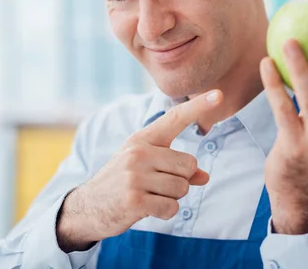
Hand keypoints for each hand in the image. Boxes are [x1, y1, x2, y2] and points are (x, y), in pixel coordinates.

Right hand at [56, 90, 222, 250]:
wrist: (88, 207)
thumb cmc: (123, 182)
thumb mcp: (146, 167)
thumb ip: (176, 168)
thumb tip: (204, 176)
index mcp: (142, 139)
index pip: (175, 118)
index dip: (198, 107)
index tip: (219, 94)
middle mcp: (138, 152)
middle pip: (189, 165)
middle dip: (181, 180)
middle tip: (156, 185)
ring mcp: (135, 176)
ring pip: (182, 188)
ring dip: (172, 198)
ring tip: (150, 196)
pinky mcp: (134, 200)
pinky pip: (171, 208)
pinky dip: (165, 212)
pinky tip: (147, 209)